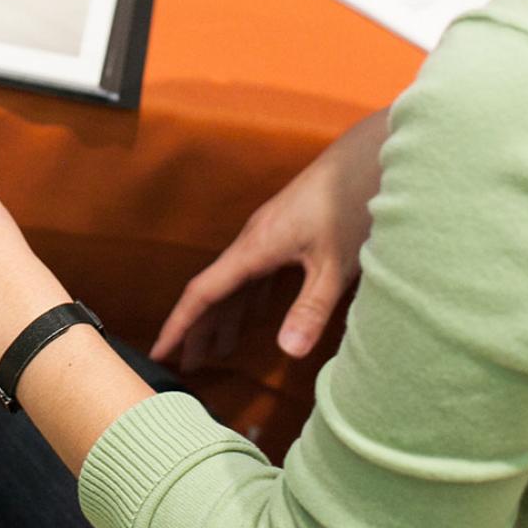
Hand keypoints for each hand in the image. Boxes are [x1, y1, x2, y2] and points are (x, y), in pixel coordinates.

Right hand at [152, 106, 388, 369]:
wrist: (368, 160)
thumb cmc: (349, 207)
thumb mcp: (334, 265)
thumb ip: (310, 308)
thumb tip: (287, 352)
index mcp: (255, 249)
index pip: (204, 292)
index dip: (181, 324)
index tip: (160, 352)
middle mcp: (253, 242)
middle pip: (215, 291)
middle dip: (199, 328)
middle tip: (188, 366)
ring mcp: (269, 237)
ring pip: (236, 283)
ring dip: (224, 317)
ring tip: (217, 353)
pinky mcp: (286, 234)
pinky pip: (255, 275)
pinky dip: (248, 301)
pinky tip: (256, 318)